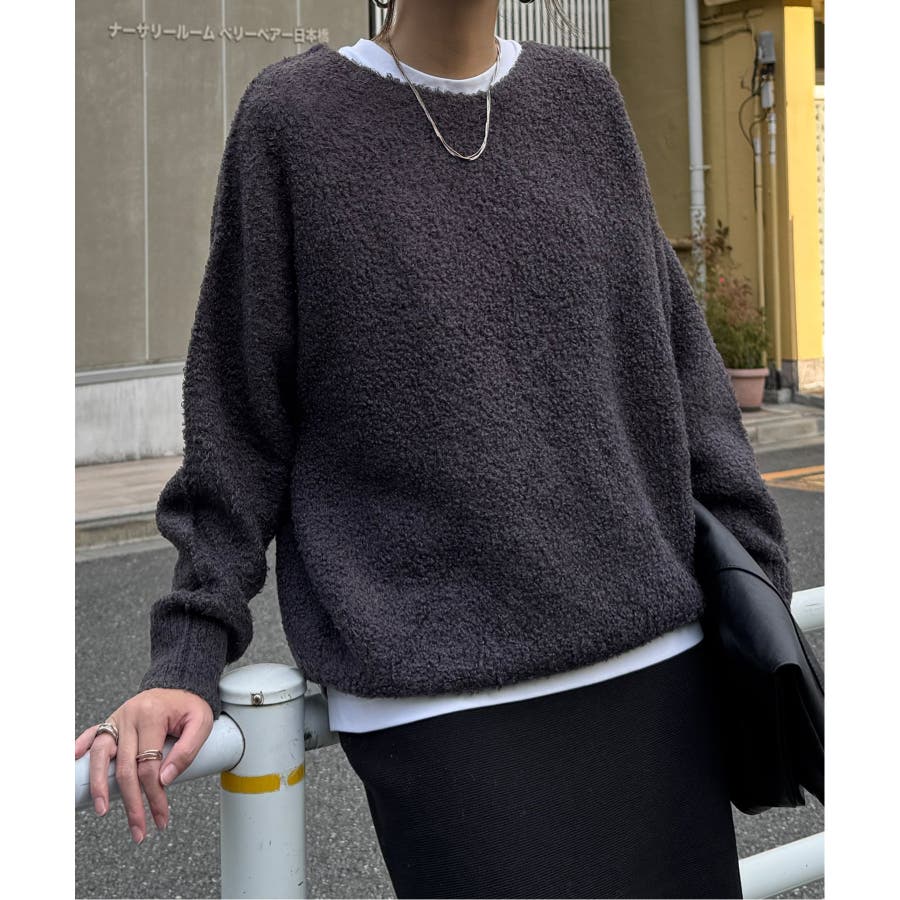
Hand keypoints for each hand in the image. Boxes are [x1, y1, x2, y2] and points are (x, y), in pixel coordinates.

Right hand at [74, 688, 213, 842]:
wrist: (180, 684)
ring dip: (100, 785)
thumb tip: (164, 780)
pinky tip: (72, 762)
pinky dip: (80, 747)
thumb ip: (187, 750)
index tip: (161, 817)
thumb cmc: (190, 705)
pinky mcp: (111, 721)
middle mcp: (130, 717)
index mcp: (152, 716)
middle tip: (139, 830)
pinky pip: (92, 734)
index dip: (154, 794)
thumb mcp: (201, 722)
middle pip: (125, 767)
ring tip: (102, 810)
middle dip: (131, 803)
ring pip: (101, 755)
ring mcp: (117, 718)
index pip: (149, 765)